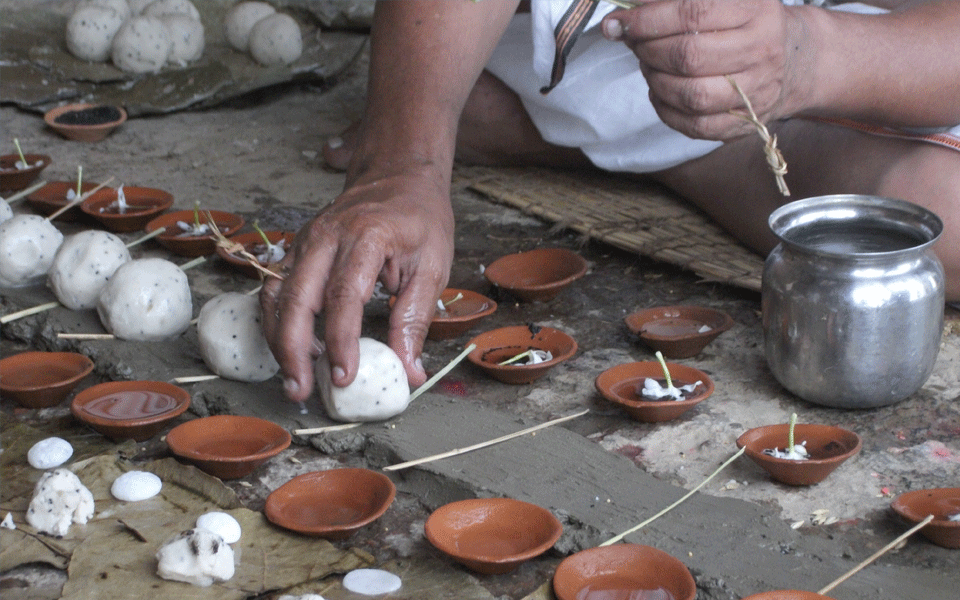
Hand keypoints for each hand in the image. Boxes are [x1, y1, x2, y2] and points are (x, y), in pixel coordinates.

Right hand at [260, 164, 453, 402]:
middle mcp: (326, 236)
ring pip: (277, 294)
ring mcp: (306, 240)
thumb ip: (415, 320)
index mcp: (366, 236)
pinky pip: (276, 288)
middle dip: (293, 349)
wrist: (398, 175)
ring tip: (293, 379)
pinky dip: (279, 321)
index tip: (344, 376)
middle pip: (297, 297)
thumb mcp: (432, 267)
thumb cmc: (419, 220)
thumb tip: (410, 372)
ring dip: (279, 340)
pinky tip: (297, 349)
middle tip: (300, 390)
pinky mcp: (297, 248)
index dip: (340, 341)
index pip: (344, 296)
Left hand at [601, 0, 806, 139]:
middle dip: (648, 50)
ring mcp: (755, 90)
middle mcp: (760, 49)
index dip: (647, 19)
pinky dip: (666, 110)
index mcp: (754, 8)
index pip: (693, 12)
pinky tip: (660, 92)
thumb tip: (627, 14)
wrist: (794, 61)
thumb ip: (677, 1)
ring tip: (649, 66)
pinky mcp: (744, 122)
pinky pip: (695, 125)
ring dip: (656, 80)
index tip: (618, 23)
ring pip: (691, 94)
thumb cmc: (745, 24)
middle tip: (635, 44)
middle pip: (688, 55)